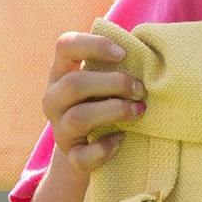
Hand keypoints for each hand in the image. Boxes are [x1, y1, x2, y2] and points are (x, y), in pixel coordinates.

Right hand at [42, 31, 142, 174]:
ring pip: (78, 118)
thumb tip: (147, 47)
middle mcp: (54, 99)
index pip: (65, 46)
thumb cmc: (103, 101)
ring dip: (115, 111)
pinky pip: (83, 155)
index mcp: (61, 72)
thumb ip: (115, 63)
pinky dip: (106, 148)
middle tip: (140, 89)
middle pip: (74, 84)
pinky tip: (122, 138)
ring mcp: (60, 129)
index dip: (94, 45)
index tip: (123, 54)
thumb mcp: (102, 80)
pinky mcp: (71, 156)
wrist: (88, 150)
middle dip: (114, 83)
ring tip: (139, 110)